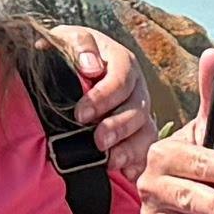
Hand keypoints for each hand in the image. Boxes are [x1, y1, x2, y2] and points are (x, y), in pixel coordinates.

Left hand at [55, 26, 150, 177]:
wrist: (70, 72)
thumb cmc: (68, 55)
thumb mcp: (67, 40)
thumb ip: (78, 44)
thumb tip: (91, 66)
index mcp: (121, 61)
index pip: (121, 79)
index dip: (103, 97)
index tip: (80, 114)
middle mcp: (136, 87)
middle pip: (137, 109)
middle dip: (118, 127)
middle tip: (98, 141)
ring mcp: (140, 111)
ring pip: (146, 131)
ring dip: (130, 148)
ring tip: (111, 161)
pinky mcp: (138, 133)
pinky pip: (147, 149)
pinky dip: (138, 162)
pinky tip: (128, 173)